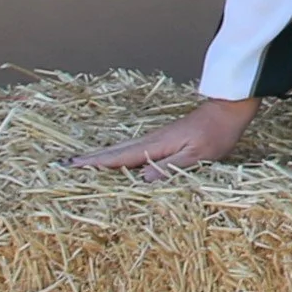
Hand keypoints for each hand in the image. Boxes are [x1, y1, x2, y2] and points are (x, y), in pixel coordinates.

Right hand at [68, 97, 259, 177]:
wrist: (227, 110)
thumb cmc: (216, 133)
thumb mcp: (197, 155)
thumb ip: (170, 167)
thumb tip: (141, 181)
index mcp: (154, 145)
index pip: (118, 158)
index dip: (94, 165)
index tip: (71, 167)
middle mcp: (149, 140)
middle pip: (113, 152)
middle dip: (89, 160)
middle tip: (64, 165)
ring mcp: (155, 139)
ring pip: (121, 150)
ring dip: (100, 157)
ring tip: (81, 163)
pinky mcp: (162, 140)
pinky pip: (132, 150)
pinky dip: (117, 155)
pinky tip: (116, 160)